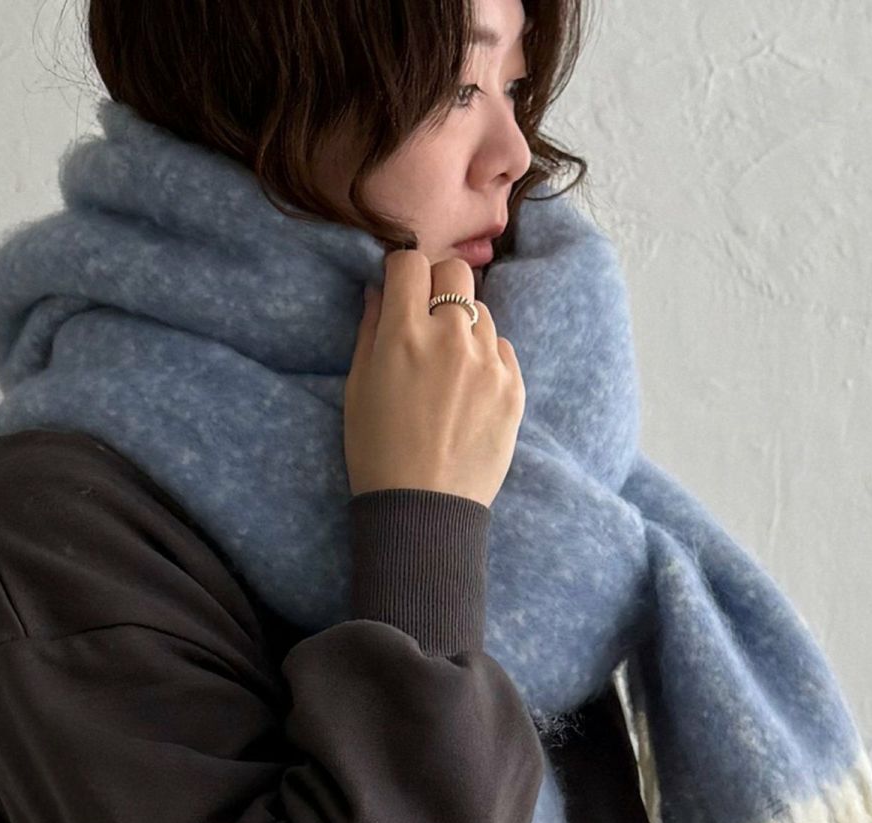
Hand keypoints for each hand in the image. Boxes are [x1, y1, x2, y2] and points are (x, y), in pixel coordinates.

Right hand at [343, 249, 525, 507]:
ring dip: (463, 326)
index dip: (402, 272)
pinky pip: (502, 349)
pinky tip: (467, 392)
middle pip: (456, 272)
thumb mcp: (357, 389)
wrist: (424, 509)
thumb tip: (381, 291)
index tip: (400, 289)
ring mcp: (488, 363)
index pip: (411, 263)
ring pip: (481, 312)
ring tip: (448, 368)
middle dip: (438, 285)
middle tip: (426, 319)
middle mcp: (450, 338)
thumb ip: (371, 331)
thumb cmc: (378, 452)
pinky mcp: (513, 388)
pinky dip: (485, 359)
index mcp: (404, 335)